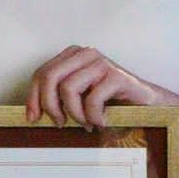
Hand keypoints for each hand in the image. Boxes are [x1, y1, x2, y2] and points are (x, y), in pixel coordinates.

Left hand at [17, 46, 170, 128]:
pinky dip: (93, 117)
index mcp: (72, 56)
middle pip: (50, 77)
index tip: (33, 118)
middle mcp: (85, 53)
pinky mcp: (117, 76)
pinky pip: (92, 100)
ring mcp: (102, 62)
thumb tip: (31, 115)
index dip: (33, 97)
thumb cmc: (110, 103)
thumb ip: (58, 97)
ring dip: (74, 114)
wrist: (148, 105)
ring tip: (85, 124)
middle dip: (49, 105)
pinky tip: (101, 123)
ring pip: (68, 88)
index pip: (41, 73)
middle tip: (60, 124)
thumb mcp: (79, 97)